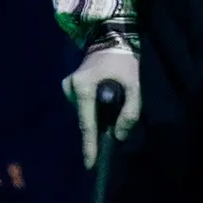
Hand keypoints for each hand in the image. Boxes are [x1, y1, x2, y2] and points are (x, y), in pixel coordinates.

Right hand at [60, 48, 142, 169]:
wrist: (111, 38)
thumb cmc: (123, 61)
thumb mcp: (134, 85)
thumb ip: (130, 111)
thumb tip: (118, 135)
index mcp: (83, 87)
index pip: (87, 123)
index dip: (90, 145)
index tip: (90, 164)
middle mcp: (71, 88)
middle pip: (85, 119)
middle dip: (97, 131)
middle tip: (110, 139)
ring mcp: (68, 87)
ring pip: (85, 114)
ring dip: (97, 119)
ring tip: (111, 116)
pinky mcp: (71, 86)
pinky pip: (84, 107)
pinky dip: (94, 111)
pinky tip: (104, 108)